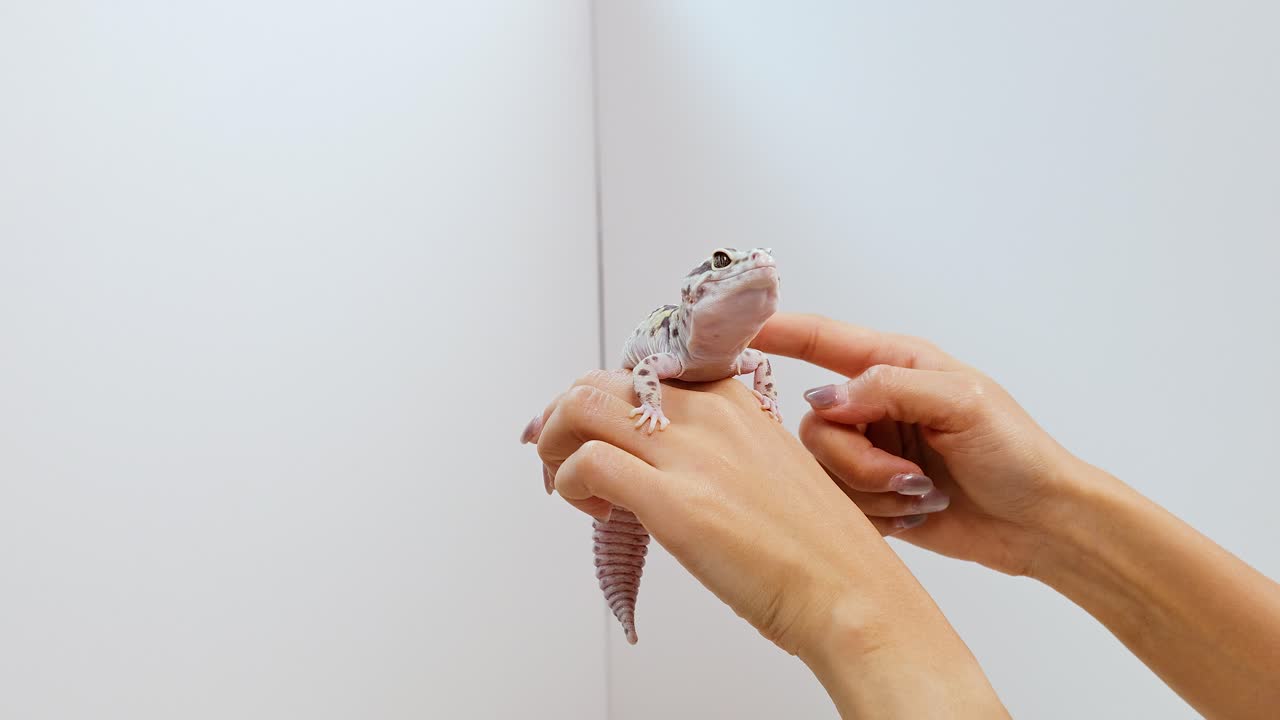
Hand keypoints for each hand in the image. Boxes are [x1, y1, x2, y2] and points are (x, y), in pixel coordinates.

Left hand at [525, 370, 1005, 716]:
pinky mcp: (673, 500)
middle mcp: (709, 413)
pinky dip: (571, 484)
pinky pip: (587, 464)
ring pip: (582, 407)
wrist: (850, 593)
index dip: (599, 399)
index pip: (640, 373)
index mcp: (734, 400)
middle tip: (556, 457)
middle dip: (561, 419)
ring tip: (565, 484)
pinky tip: (597, 513)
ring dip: (555, 444)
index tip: (579, 427)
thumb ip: (719, 450)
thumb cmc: (818, 548)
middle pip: (600, 382)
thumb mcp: (771, 468)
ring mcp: (691, 453)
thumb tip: (667, 463)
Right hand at [753, 313, 1087, 576]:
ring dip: (870, 488)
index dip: (776, 332)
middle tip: (906, 476)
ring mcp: (871, 452)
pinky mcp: (871, 496)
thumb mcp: (960, 401)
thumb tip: (824, 398)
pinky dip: (875, 514)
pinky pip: (839, 502)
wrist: (1040, 525)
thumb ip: (888, 387)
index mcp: (895, 365)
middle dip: (854, 456)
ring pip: (822, 468)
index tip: (733, 332)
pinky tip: (915, 515)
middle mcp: (874, 405)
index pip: (822, 340)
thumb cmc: (1016, 452)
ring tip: (918, 496)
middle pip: (815, 423)